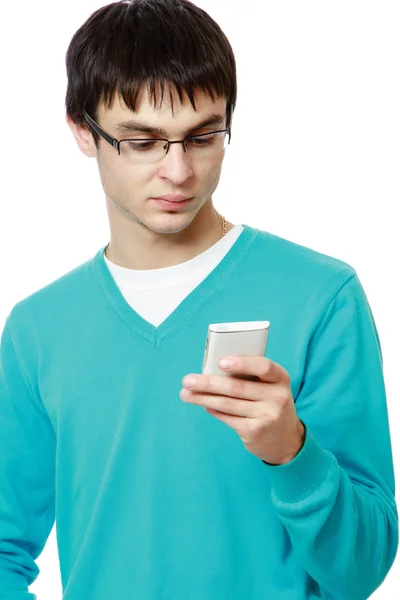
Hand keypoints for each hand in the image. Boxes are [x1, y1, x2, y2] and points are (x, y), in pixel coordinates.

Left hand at [180, 356, 304, 464]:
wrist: (286, 440)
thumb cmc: (270, 403)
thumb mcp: (270, 387)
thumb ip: (250, 377)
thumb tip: (211, 370)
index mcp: (280, 378)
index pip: (263, 367)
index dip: (242, 364)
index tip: (220, 362)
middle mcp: (277, 397)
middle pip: (237, 387)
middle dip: (208, 383)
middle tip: (187, 380)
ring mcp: (267, 416)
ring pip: (227, 403)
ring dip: (203, 398)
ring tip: (185, 393)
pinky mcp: (255, 431)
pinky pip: (227, 417)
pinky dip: (212, 410)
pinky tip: (203, 405)